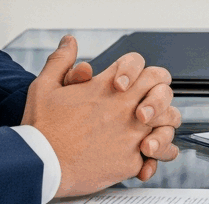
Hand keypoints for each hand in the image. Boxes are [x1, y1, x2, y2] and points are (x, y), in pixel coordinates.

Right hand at [22, 35, 180, 196]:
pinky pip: (160, 154)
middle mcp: (125, 108)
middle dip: (158, 92)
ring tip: (152, 128)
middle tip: (146, 104)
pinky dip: (158, 153)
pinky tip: (149, 153)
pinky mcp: (131, 160)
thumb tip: (69, 42)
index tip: (122, 83)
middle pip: (162, 87)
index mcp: (107, 88)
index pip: (139, 64)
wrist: (39, 166)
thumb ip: (61, 61)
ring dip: (164, 121)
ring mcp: (132, 134)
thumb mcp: (44, 87)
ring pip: (169, 120)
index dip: (135, 69)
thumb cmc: (41, 129)